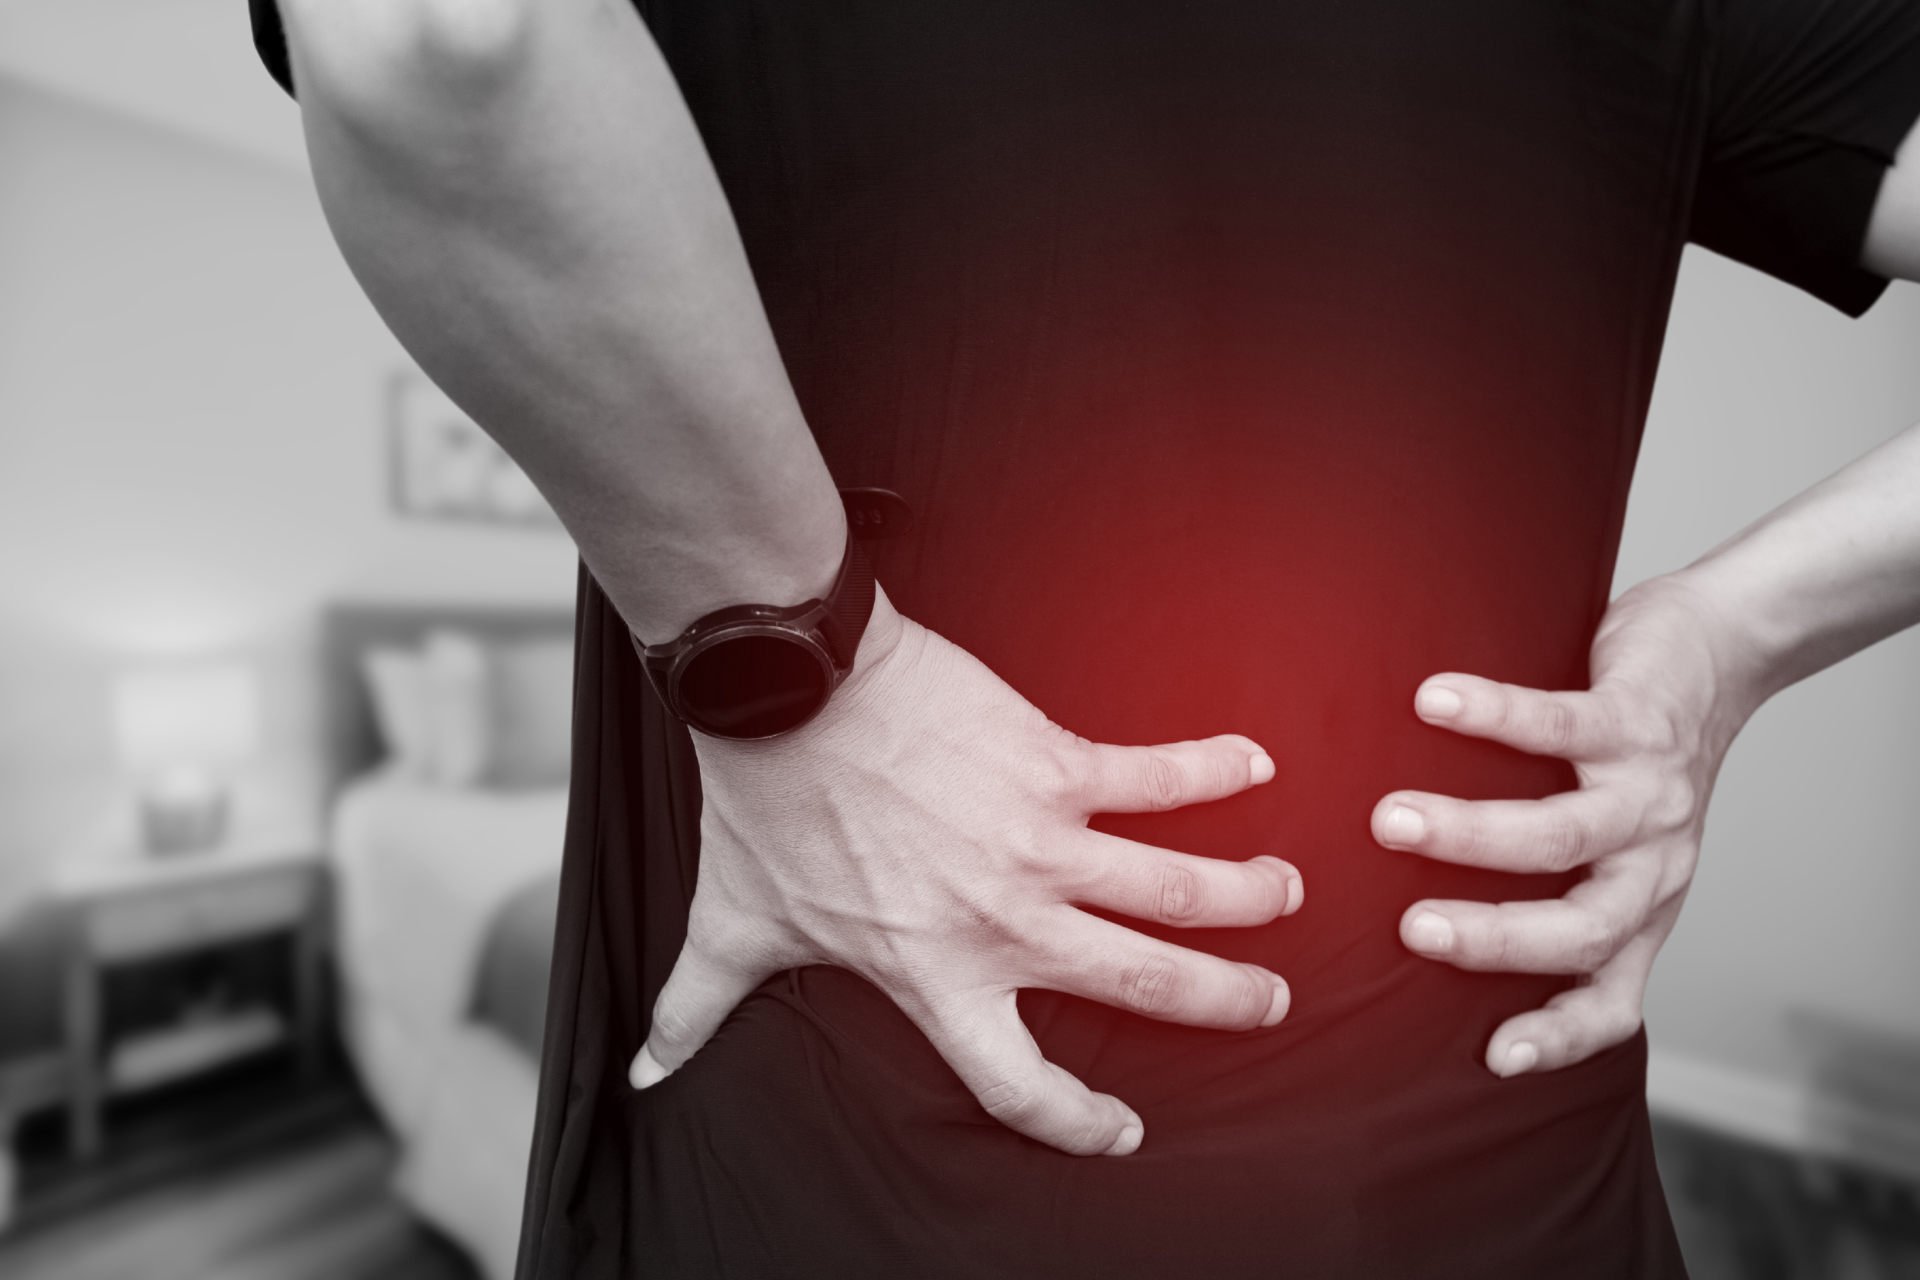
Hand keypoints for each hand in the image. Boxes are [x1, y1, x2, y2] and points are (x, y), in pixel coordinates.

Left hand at [632, 588, 1303, 1155]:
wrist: (791, 688)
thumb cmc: (766, 807)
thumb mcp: (735, 924)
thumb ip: (699, 1006)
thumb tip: (645, 1070)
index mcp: (936, 977)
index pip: (1022, 1085)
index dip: (1079, 1123)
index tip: (1121, 1133)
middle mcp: (1006, 924)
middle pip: (1148, 985)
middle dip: (1225, 1001)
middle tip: (1270, 1000)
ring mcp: (1043, 842)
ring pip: (1180, 886)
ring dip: (1245, 894)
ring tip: (1285, 894)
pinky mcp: (1055, 761)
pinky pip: (1158, 775)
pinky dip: (1215, 770)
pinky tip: (1255, 764)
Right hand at [1370, 576, 1759, 1077]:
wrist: (1720, 653)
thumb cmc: (1635, 759)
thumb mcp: (1613, 846)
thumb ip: (1550, 887)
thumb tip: (1419, 923)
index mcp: (1640, 909)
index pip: (1613, 999)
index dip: (1563, 1037)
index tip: (1495, 1057)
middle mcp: (1652, 865)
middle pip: (1584, 927)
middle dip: (1495, 938)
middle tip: (1414, 930)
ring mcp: (1649, 794)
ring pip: (1564, 834)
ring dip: (1471, 833)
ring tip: (1393, 820)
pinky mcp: (1638, 719)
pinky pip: (1560, 725)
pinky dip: (1492, 716)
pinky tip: (1435, 701)